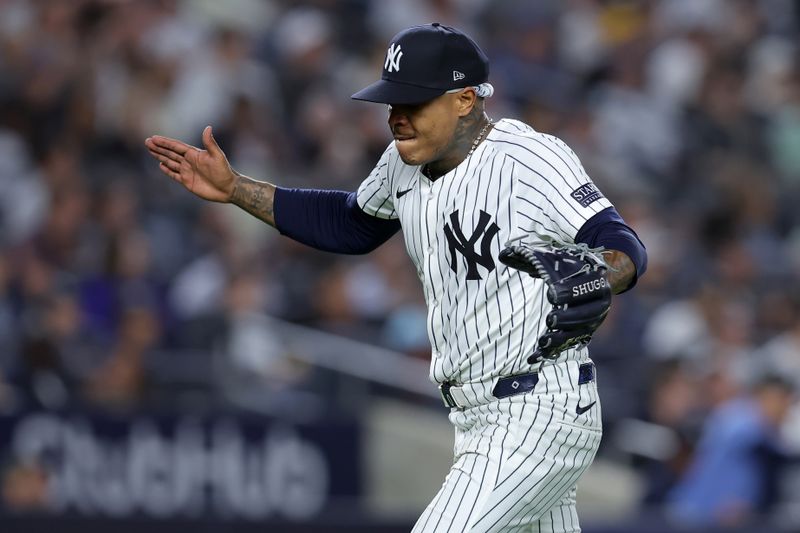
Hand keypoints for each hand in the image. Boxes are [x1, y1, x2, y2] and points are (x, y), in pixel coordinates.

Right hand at [145, 126, 237, 202]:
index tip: (154, 138)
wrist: (228, 189)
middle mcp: (189, 161)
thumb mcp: (217, 156)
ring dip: (160, 156)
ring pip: (170, 162)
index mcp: (194, 154)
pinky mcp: (187, 181)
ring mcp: (187, 171)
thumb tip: (207, 127)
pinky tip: (160, 165)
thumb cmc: (224, 172)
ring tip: (150, 150)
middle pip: (170, 152)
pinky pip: (174, 174)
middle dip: (158, 147)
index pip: (176, 146)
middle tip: (147, 142)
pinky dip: (167, 170)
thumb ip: (210, 143)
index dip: (165, 142)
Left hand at [499, 243, 611, 361]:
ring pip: (580, 332)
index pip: (586, 287)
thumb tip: (503, 255)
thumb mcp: (554, 260)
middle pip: (587, 313)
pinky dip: (553, 350)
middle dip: (568, 317)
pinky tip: (536, 356)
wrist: (589, 282)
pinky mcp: (583, 334)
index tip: (551, 294)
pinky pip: (568, 344)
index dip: (570, 291)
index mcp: (595, 281)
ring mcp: (592, 321)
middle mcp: (599, 303)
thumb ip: (531, 257)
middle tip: (550, 319)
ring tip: (543, 340)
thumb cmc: (568, 269)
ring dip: (561, 337)